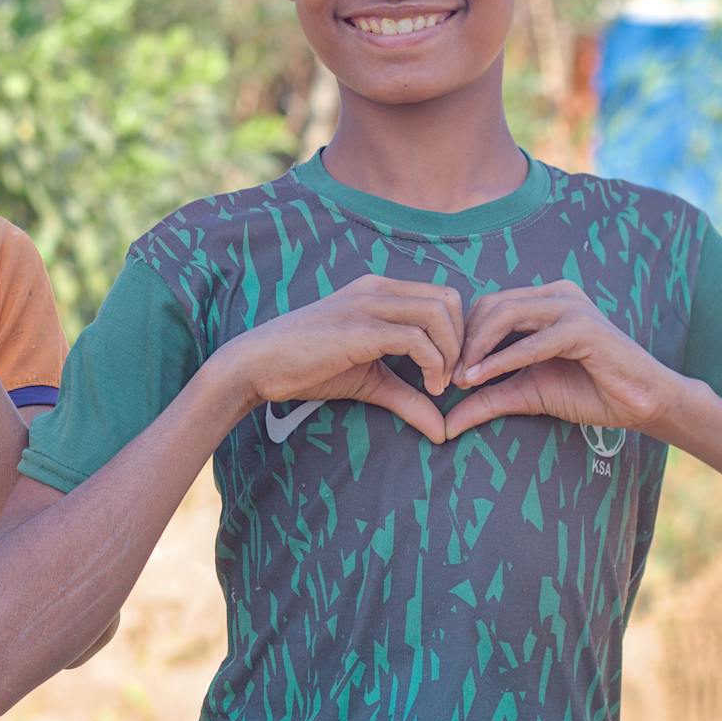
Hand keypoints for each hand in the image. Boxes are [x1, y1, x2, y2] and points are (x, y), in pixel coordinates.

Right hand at [214, 276, 463, 443]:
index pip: (443, 297)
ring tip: (440, 385)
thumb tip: (442, 431)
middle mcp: (377, 289)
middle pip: (450, 300)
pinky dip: (434, 364)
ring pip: (439, 313)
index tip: (450, 373)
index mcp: (379, 291)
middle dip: (462, 342)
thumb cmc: (308, 367)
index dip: (458, 335)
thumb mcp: (369, 381)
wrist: (259, 364)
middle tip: (453, 380)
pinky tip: (428, 388)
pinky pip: (416, 338)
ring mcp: (368, 305)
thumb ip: (407, 398)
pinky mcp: (360, 328)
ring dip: (451, 353)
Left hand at [445, 280, 687, 438]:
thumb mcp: (526, 393)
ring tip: (462, 379)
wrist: (640, 403)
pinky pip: (532, 342)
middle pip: (491, 306)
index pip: (488, 306)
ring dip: (477, 348)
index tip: (448, 372)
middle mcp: (555, 294)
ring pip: (505, 315)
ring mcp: (571, 306)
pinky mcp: (583, 327)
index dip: (463, 336)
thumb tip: (445, 424)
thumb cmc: (588, 392)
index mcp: (543, 300)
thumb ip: (487, 400)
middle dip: (465, 342)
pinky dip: (501, 360)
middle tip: (449, 378)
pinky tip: (480, 378)